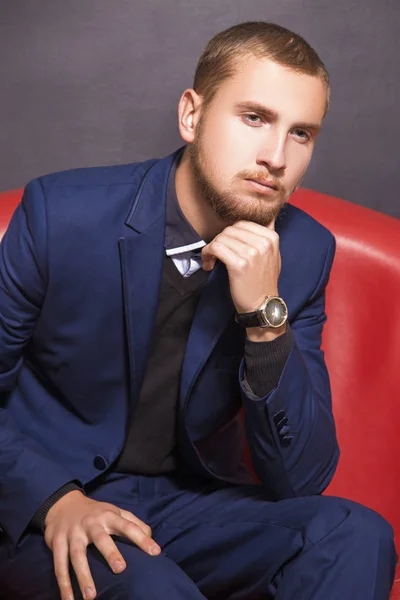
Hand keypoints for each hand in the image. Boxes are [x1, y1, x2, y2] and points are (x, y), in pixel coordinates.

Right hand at [44, 490, 159, 599]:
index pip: (128, 526)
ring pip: (77, 555)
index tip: (155, 552)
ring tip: (91, 597)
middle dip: (110, 553)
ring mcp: (73, 533)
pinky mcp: (57, 542)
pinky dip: (63, 583)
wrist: (63, 503)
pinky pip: (59, 564)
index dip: (142, 538)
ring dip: (83, 576)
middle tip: (120, 569)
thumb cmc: (96, 512)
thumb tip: (151, 536)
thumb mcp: (115, 511)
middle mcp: (91, 523)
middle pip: (101, 538)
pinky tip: (68, 599)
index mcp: (109, 516)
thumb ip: (133, 522)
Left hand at [202, 220, 280, 313]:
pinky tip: (208, 265)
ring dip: (211, 249)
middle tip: (215, 254)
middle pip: (230, 230)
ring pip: (221, 238)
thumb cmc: (263, 282)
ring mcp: (252, 253)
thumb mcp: (273, 255)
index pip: (242, 224)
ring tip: (211, 260)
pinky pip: (216, 248)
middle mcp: (263, 243)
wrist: (263, 305)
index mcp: (271, 237)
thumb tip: (268, 216)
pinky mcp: (239, 264)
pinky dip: (207, 254)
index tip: (225, 246)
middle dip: (219, 241)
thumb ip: (266, 236)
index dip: (229, 234)